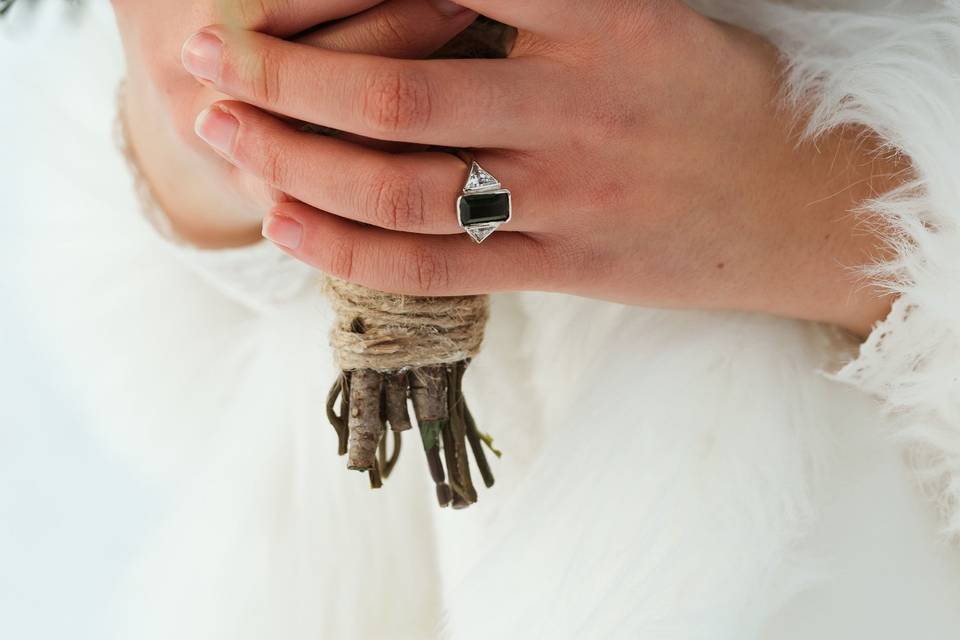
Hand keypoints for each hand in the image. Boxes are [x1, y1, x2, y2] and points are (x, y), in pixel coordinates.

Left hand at [183, 0, 900, 332]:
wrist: (804, 199)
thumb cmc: (713, 94)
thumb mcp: (635, 11)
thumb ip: (529, 3)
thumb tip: (399, 5)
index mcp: (600, 17)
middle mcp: (578, 108)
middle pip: (395, 96)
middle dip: (280, 76)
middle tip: (204, 59)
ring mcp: (570, 200)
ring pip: (404, 190)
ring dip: (297, 164)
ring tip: (224, 138)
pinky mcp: (568, 268)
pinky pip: (440, 265)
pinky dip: (352, 249)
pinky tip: (288, 225)